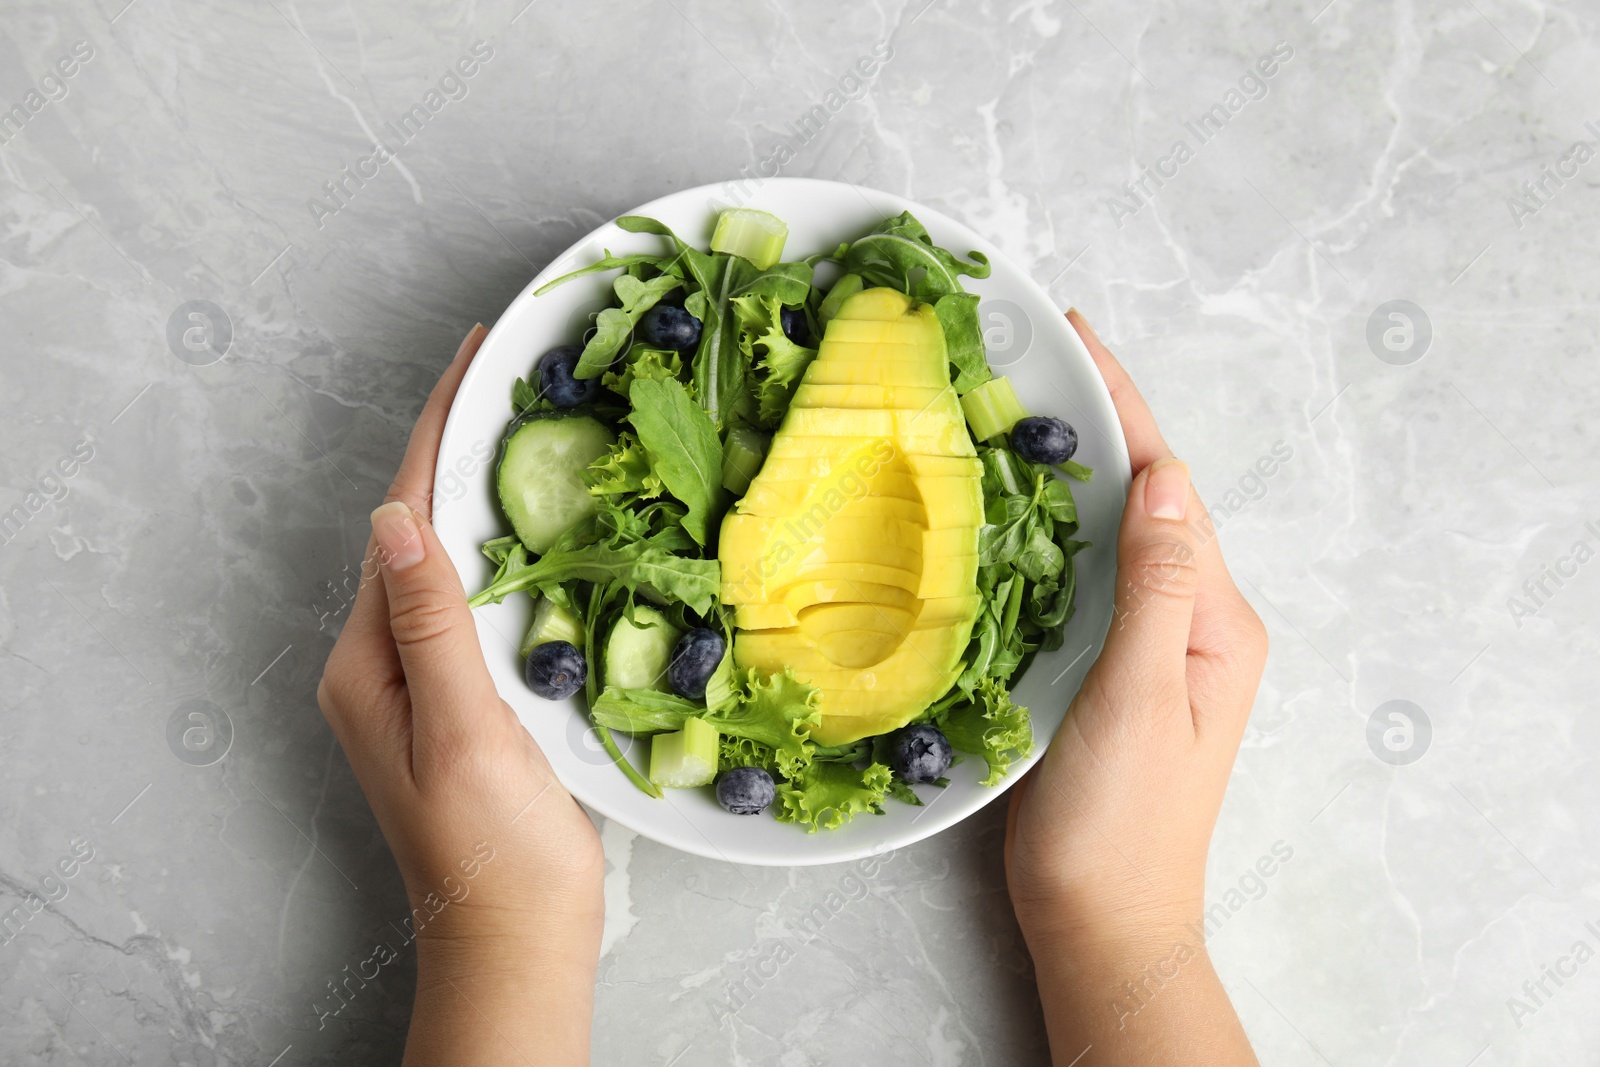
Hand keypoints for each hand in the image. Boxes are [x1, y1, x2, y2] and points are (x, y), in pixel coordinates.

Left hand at [318, 325, 603, 1065]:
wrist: (517, 941)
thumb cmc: (494, 853)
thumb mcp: (464, 733)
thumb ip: (432, 626)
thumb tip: (395, 517)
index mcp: (368, 661)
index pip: (402, 519)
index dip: (439, 432)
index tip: (477, 356)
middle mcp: (386, 660)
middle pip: (420, 526)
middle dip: (461, 444)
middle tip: (513, 370)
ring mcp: (427, 679)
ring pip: (455, 559)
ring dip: (489, 488)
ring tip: (532, 422)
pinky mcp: (470, 696)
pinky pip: (485, 598)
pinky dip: (516, 547)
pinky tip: (553, 526)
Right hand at [1004, 311, 1266, 1064]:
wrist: (1101, 920)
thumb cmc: (1122, 826)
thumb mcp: (1139, 699)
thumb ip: (1153, 588)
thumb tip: (1159, 478)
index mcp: (1212, 619)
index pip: (1167, 486)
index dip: (1123, 407)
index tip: (1074, 338)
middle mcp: (1188, 620)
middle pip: (1142, 496)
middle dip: (1094, 422)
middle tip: (1030, 358)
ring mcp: (1146, 644)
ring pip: (1108, 532)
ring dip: (1068, 470)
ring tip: (1013, 411)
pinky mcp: (1103, 668)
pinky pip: (1080, 577)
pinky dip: (1045, 532)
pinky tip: (1005, 511)